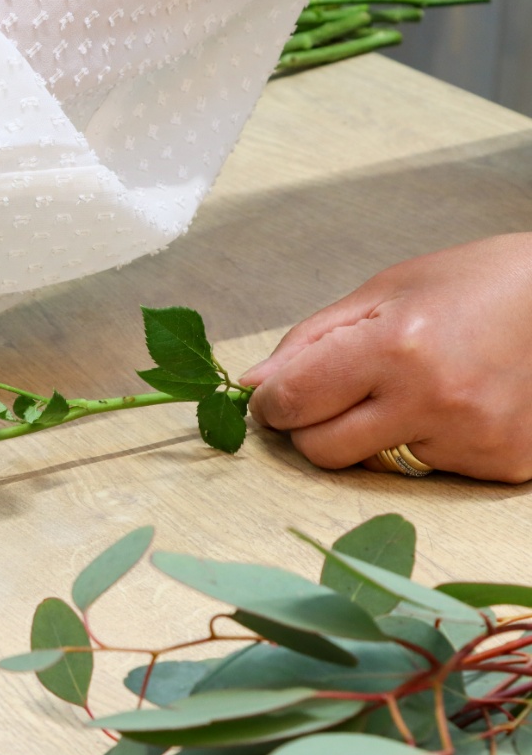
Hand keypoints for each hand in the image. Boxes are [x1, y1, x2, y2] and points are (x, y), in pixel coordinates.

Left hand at [241, 233, 531, 483]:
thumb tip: (254, 384)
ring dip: (371, 434)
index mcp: (397, 346)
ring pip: (371, 465)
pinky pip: (425, 470)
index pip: (295, 401)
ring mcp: (471, 439)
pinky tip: (454, 404)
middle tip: (334, 395)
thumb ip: (311, 340)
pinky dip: (423, 443)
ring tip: (413, 387)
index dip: (272, 403)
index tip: (274, 396)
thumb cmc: (476, 284)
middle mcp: (433, 400)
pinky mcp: (500, 464)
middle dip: (310, 427)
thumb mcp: (386, 290)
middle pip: (322, 451)